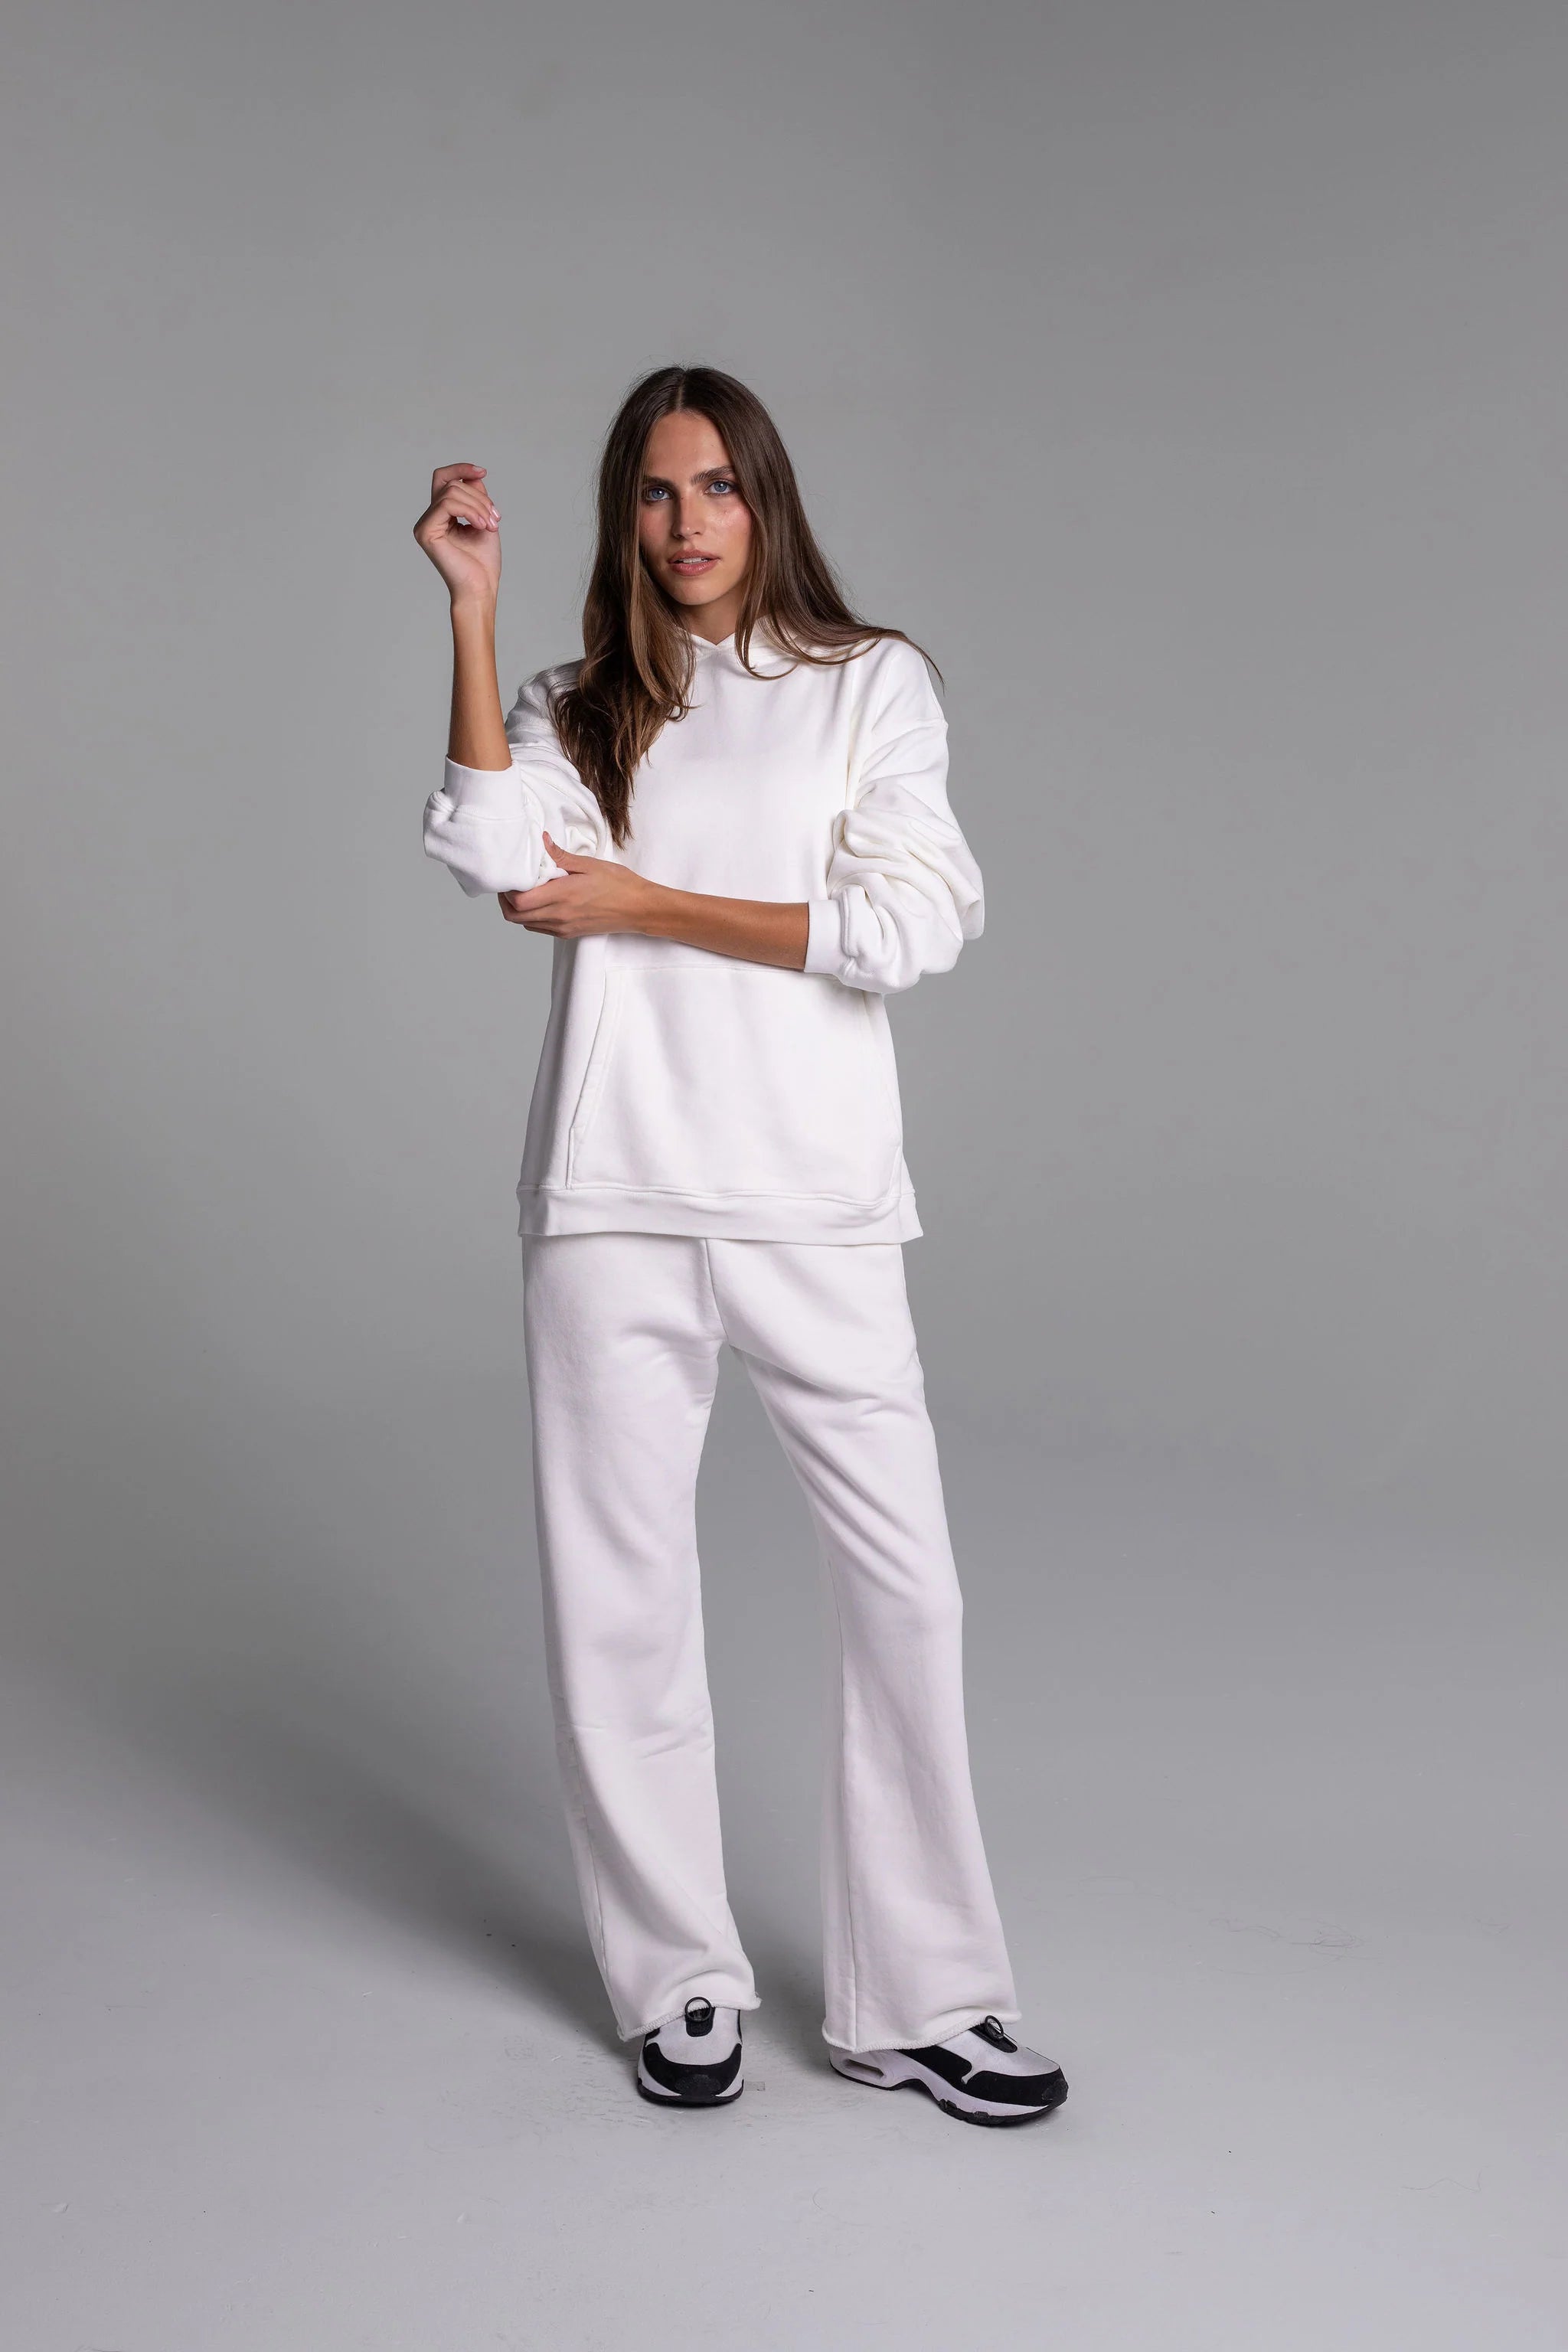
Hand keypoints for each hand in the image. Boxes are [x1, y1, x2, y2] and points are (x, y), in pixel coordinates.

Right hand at [413, 462, 501, 605]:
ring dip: (478, 505)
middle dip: (480, 497)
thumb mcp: (484, 520)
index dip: (462, 469)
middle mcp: (430, 518)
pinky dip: (469, 510)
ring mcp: (425, 524)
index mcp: (441, 516)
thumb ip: (477, 497)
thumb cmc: (483, 563)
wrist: (480, 588)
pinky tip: (481, 525)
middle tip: (495, 519)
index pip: (445, 479)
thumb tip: (473, 474)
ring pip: (451, 491)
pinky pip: (447, 504)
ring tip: (490, 524)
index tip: (483, 472)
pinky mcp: (426, 531)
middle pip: (452, 484)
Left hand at [498, 834, 660, 937]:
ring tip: (527, 891)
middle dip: (506, 900)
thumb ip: (561, 856)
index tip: (513, 874)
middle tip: (512, 883)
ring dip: (518, 909)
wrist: (639, 909)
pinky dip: (532, 917)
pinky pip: (539, 928)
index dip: (508, 889)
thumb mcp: (590, 864)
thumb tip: (542, 841)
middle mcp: (559, 916)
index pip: (519, 900)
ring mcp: (563, 927)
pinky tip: (541, 901)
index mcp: (562, 896)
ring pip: (524, 924)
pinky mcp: (568, 934)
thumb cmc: (620, 885)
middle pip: (515, 916)